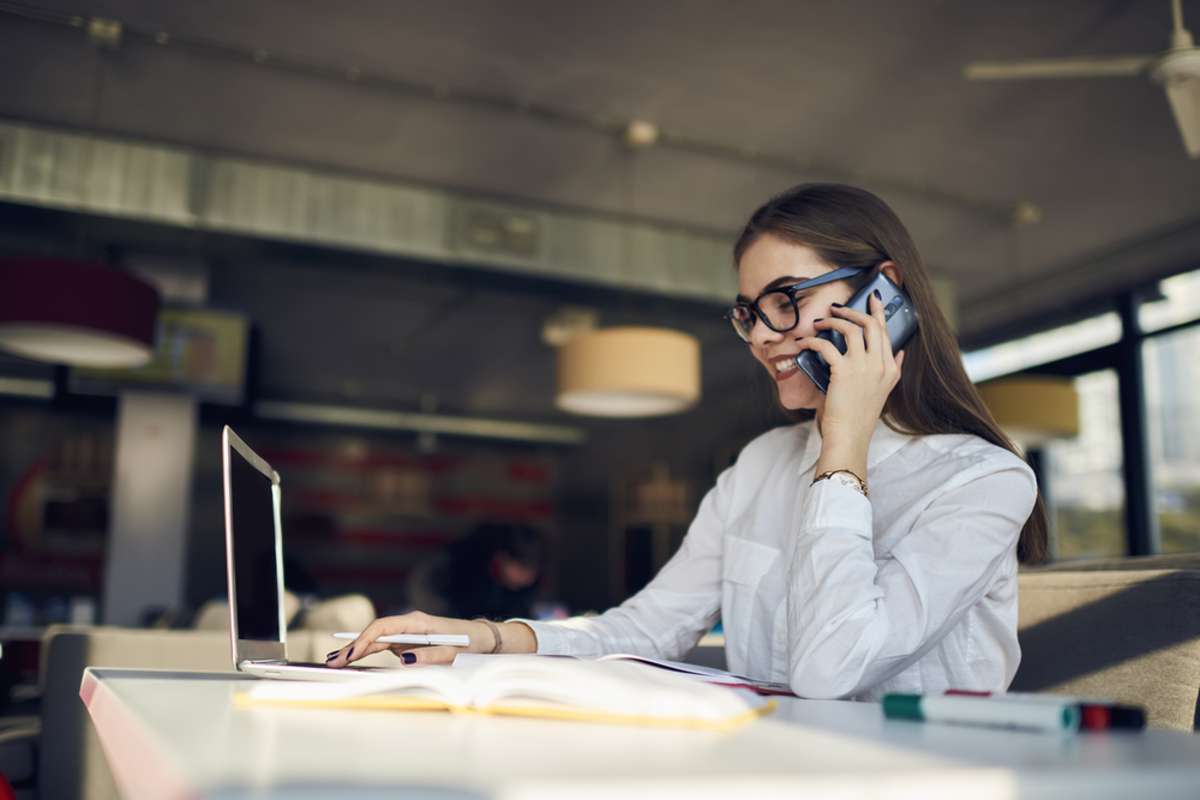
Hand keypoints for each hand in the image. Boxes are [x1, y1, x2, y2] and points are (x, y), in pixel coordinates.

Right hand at [324, 611, 534, 667]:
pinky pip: (382, 645)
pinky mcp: (407, 640)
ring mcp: (406, 632)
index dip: (365, 640)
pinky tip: (350, 657)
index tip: (351, 654)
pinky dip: (366, 651)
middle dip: (353, 647)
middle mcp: (409, 624)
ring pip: (375, 639)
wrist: (483, 638)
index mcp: (418, 622)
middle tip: (332, 661)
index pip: (384, 627)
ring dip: (355, 650)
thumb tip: (403, 660)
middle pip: (375, 633)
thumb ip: (430, 656)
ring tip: (332, 660)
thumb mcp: (454, 652)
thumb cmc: (470, 643)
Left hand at [798, 291, 905, 449]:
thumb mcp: (884, 390)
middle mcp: (880, 364)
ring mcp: (864, 367)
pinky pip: (826, 345)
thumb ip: (893, 369)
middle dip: (853, 310)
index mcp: (890, 368)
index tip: (872, 298)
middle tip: (838, 307)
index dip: (878, 312)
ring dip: (833, 321)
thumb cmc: (860, 415)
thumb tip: (900, 353)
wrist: (850, 435)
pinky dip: (813, 341)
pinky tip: (804, 343)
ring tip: (821, 322)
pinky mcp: (844, 371)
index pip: (886, 332)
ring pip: (851, 328)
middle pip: (870, 324)